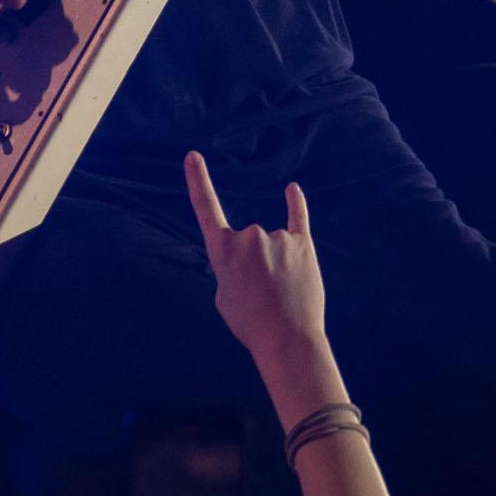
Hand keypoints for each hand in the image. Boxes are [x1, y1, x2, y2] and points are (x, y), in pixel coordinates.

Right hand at [182, 153, 328, 374]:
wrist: (287, 339)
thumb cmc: (251, 323)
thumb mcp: (224, 297)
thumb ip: (230, 269)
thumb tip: (243, 257)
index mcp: (222, 251)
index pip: (206, 208)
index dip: (198, 181)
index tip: (193, 156)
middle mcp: (249, 237)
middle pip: (248, 241)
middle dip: (255, 264)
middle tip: (261, 295)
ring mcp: (277, 238)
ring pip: (273, 244)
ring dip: (277, 264)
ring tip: (282, 294)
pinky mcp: (302, 243)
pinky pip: (298, 217)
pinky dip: (295, 204)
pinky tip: (292, 190)